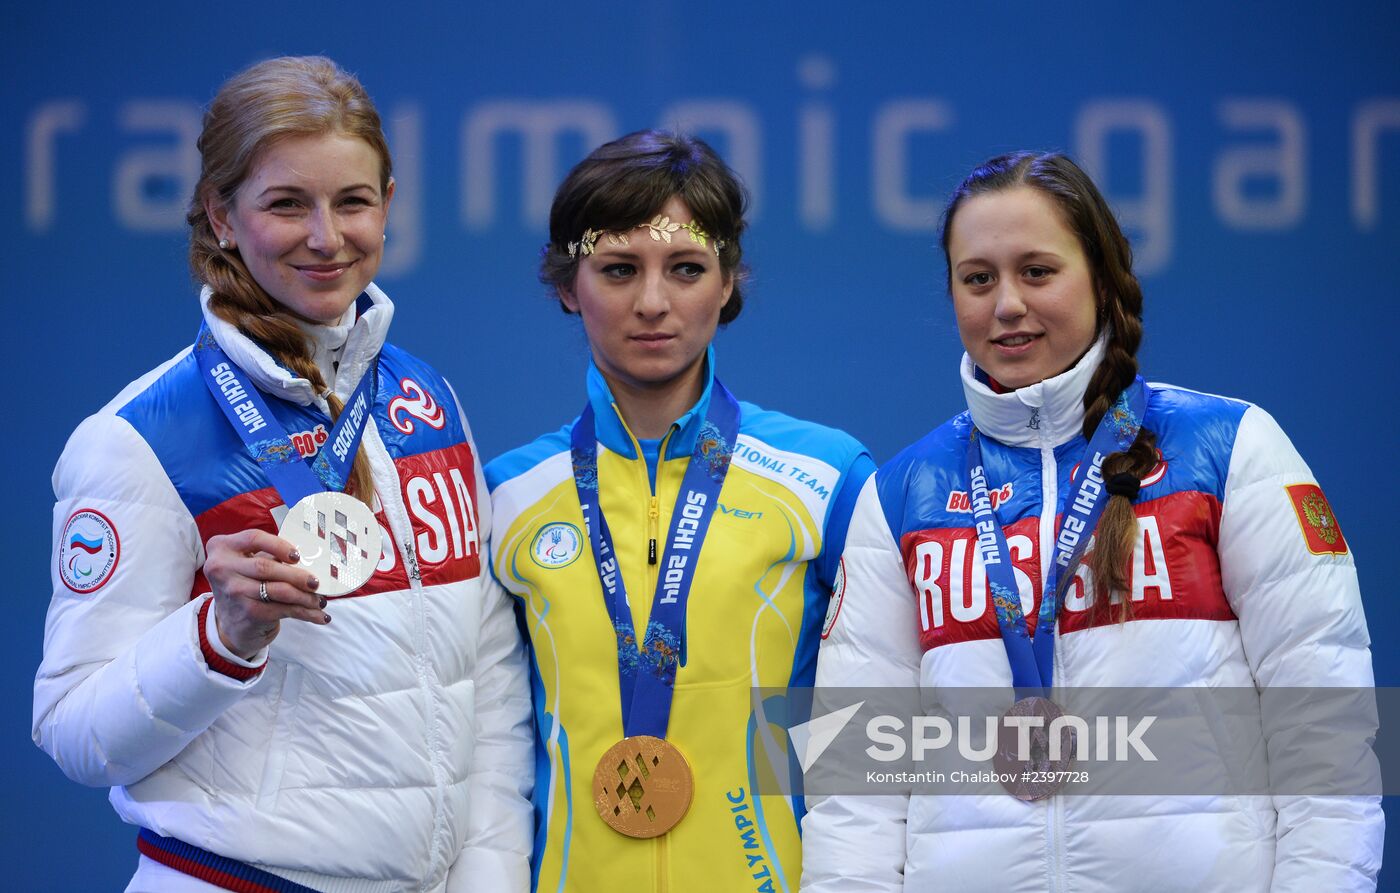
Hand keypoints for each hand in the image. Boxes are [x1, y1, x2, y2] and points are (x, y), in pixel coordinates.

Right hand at [202, 529, 328, 659]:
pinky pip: (284, 610)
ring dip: (305, 597)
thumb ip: (270, 556)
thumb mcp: (249, 564)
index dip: (279, 545)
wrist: (231, 623)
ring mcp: (234, 592)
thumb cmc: (246, 584)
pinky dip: (306, 613)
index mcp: (223, 547)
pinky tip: (320, 616)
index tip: (298, 556)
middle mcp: (222, 568)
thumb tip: (311, 556)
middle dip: (297, 575)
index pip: (254, 538)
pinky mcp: (247, 612)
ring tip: (321, 601)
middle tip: (316, 582)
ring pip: (279, 590)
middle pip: (266, 567)